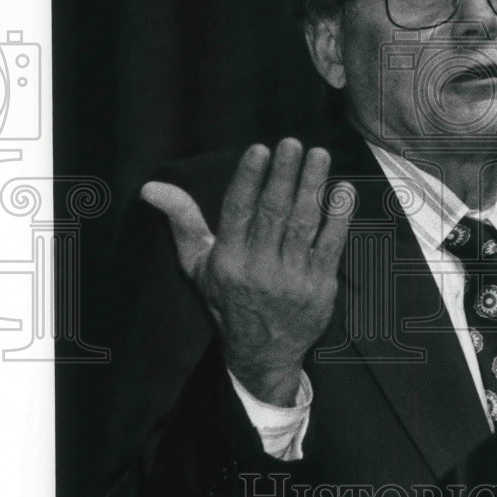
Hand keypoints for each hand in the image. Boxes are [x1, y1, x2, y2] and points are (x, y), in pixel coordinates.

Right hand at [141, 139, 352, 405]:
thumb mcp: (197, 265)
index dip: (249, 179)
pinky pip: (332, 245)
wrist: (262, 353)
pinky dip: (340, 217)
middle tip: (294, 143)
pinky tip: (345, 190)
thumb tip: (152, 187)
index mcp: (227, 259)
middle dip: (284, 175)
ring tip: (320, 155)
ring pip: (304, 224)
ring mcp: (292, 278)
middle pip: (273, 213)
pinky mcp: (319, 287)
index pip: (237, 211)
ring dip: (313, 187)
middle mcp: (259, 269)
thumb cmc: (227, 298)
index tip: (260, 149)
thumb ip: (182, 221)